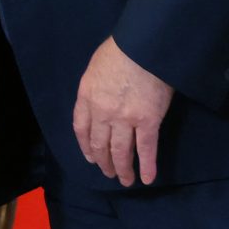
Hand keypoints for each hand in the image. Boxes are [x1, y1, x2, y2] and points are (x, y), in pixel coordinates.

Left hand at [71, 36, 173, 185]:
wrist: (142, 47)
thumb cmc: (120, 50)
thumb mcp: (95, 68)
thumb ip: (95, 87)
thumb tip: (101, 97)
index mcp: (86, 97)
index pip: (81, 128)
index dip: (86, 146)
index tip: (90, 157)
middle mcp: (102, 112)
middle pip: (100, 144)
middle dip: (103, 162)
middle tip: (108, 172)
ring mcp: (124, 119)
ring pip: (120, 151)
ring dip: (122, 169)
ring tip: (125, 180)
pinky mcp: (147, 122)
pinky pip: (146, 149)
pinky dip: (146, 166)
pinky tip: (146, 178)